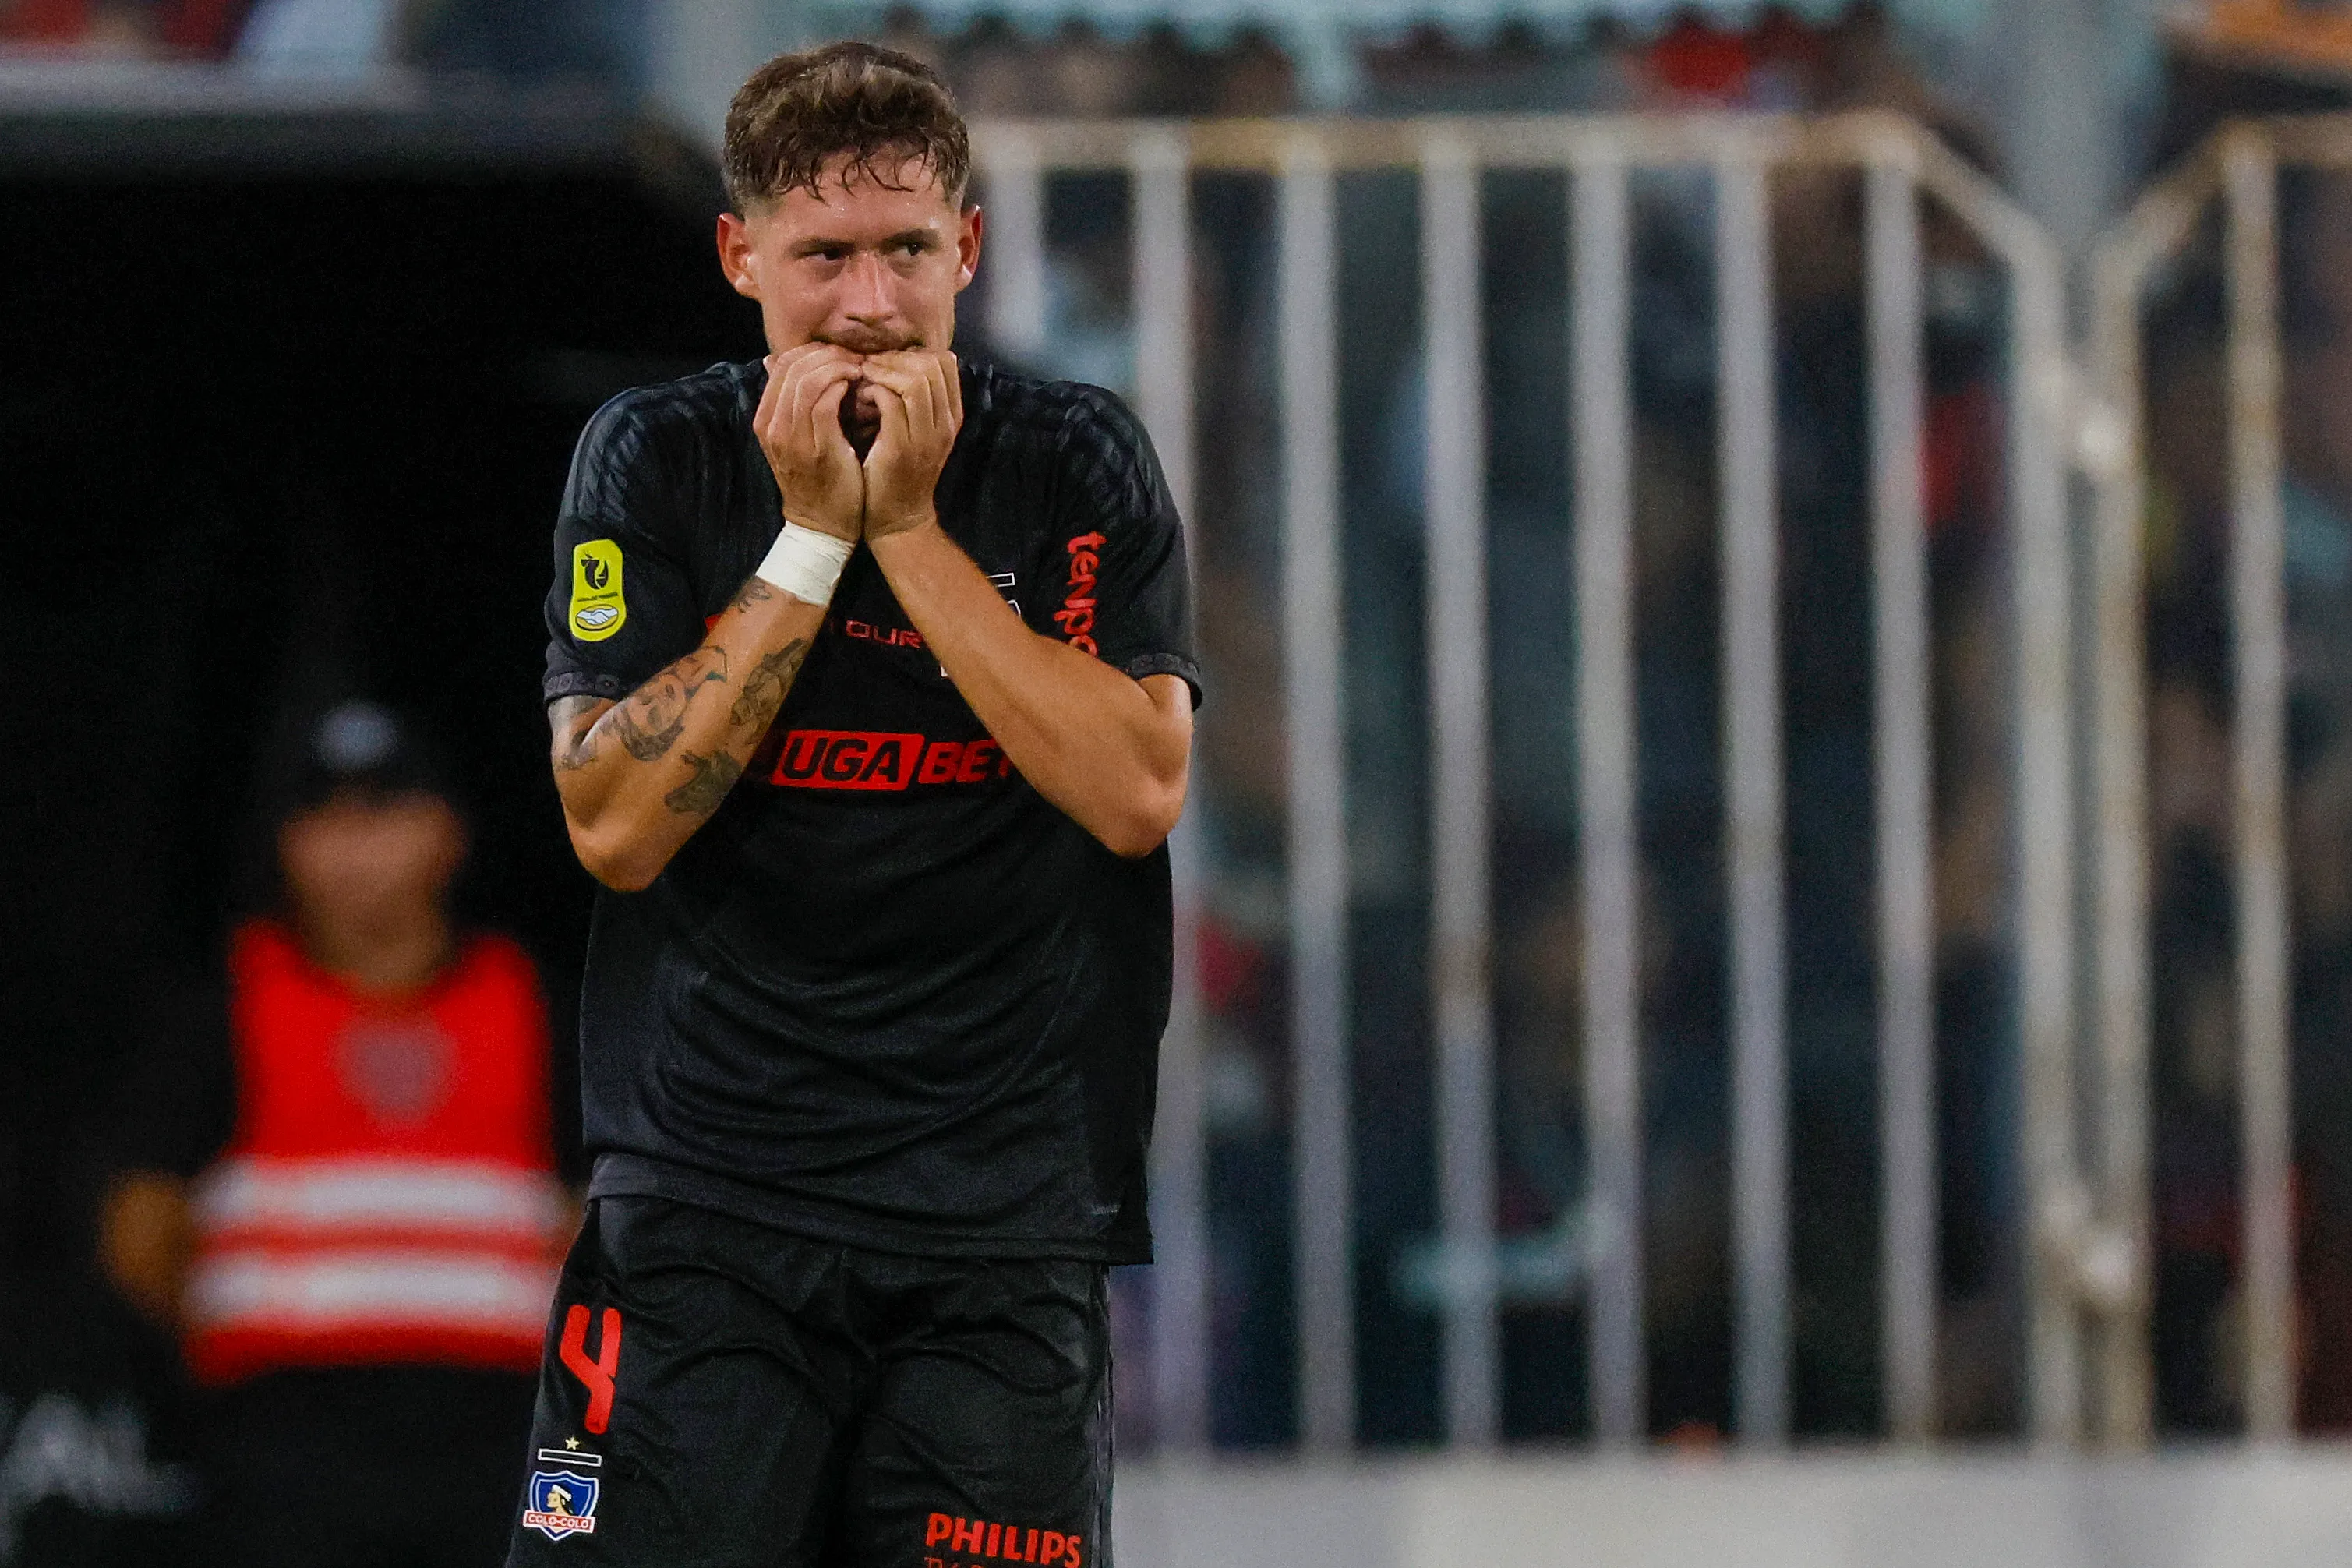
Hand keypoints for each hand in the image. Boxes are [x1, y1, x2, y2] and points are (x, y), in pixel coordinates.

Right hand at [754, 344, 864, 541]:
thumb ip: (792, 403)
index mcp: (765, 419)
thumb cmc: (817, 477)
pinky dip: (843, 387)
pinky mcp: (818, 449)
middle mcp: (772, 426)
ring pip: (809, 380)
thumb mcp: (796, 437)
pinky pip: (825, 402)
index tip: (840, 354)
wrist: (823, 524)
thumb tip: (780, 363)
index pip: (783, 364)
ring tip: (859, 370)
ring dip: (839, 367)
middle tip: (854, 358)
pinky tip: (858, 388)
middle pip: (794, 366)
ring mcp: (792, 438)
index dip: (814, 351)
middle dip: (828, 355)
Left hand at [858, 350, 961, 540]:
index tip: (888, 363)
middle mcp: (944, 424)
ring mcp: (926, 437)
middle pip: (931, 365)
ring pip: (914, 380)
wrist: (897, 519)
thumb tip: (899, 360)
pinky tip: (859, 399)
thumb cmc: (899, 471)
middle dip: (895, 359)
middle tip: (871, 367)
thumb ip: (917, 400)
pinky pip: (890, 402)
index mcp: (951, 416)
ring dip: (883, 372)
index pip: (945, 362)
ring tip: (864, 380)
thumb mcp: (919, 432)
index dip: (913, 353)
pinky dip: (872, 391)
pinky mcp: (900, 449)